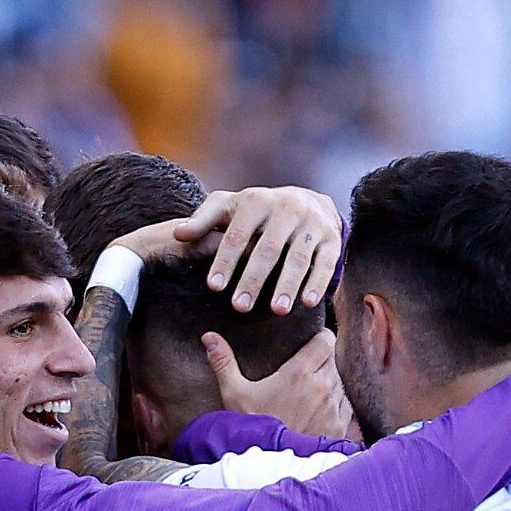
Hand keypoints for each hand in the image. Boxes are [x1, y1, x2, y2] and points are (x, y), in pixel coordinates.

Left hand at [178, 185, 344, 315]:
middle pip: (268, 248)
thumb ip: (204, 221)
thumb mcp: (230, 208)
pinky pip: (325, 263)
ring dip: (287, 285)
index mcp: (256, 200)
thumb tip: (178, 235)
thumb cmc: (258, 212)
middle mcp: (286, 207)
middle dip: (253, 279)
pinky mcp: (332, 238)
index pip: (237, 234)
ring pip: (298, 257)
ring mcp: (312, 223)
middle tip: (240, 307)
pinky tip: (308, 303)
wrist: (308, 201)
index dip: (225, 261)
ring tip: (276, 311)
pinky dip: (317, 283)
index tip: (214, 287)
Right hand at [203, 330, 355, 444]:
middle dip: (324, 363)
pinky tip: (320, 414)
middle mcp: (323, 387)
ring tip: (313, 395)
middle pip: (335, 361)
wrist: (267, 468)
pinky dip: (337, 407)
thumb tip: (209, 337)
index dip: (321, 340)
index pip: (327, 340)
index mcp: (300, 373)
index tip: (312, 345)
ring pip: (342, 384)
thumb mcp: (234, 394)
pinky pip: (347, 408)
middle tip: (308, 372)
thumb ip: (224, 363)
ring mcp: (334, 408)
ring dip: (332, 385)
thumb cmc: (251, 428)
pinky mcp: (340, 428)